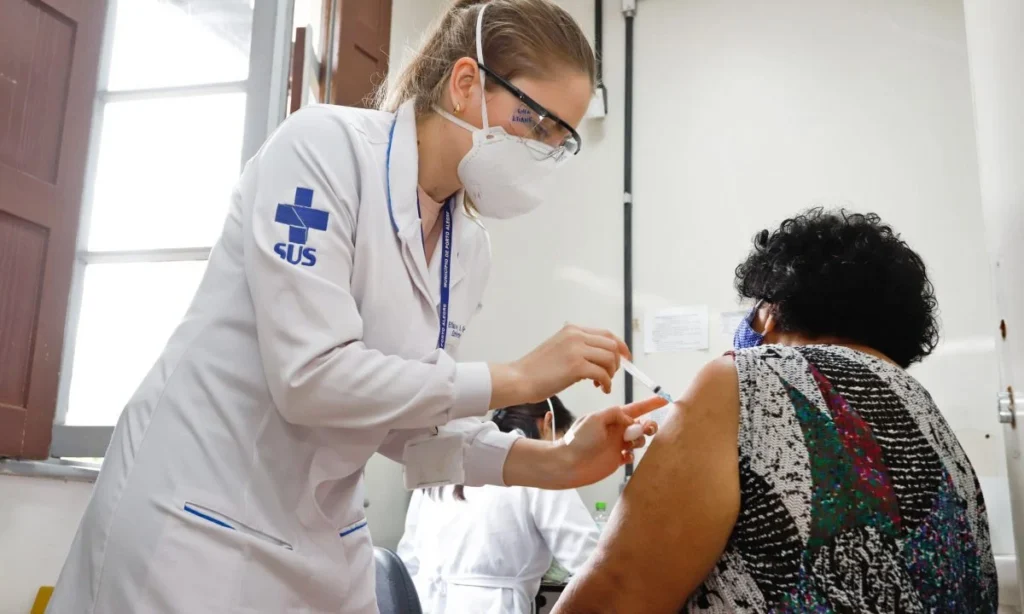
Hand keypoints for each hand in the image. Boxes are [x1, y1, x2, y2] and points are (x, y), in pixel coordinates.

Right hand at [490, 325, 629, 408]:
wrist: (520, 379)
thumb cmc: (537, 369)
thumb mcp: (558, 348)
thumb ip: (577, 347)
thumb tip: (599, 356)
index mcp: (573, 329)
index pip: (606, 334)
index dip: (620, 346)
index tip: (626, 358)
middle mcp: (576, 335)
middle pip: (612, 345)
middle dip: (617, 362)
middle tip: (611, 375)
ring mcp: (577, 350)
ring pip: (610, 359)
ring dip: (611, 374)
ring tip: (602, 384)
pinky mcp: (576, 366)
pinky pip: (603, 374)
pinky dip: (606, 383)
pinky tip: (600, 389)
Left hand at [560, 396, 666, 487]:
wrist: (568, 464)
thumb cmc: (577, 439)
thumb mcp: (595, 418)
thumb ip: (615, 414)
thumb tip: (632, 420)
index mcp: (612, 417)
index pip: (635, 408)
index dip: (650, 404)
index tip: (664, 399)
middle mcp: (616, 430)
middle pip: (641, 425)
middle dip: (649, 425)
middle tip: (645, 429)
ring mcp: (616, 445)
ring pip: (639, 440)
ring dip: (640, 441)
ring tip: (629, 444)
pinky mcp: (616, 460)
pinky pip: (632, 456)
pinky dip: (632, 455)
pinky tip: (624, 456)